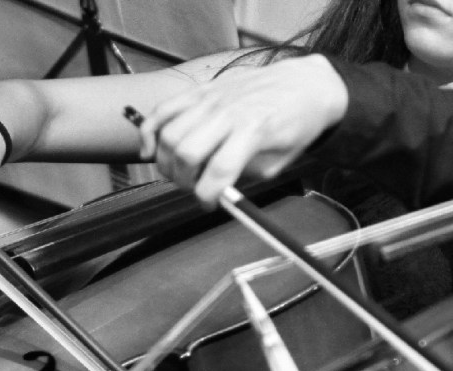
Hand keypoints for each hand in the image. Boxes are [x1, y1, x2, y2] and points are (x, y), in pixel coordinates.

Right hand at [135, 54, 348, 207]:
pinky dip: (149, 132)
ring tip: (180, 173)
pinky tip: (151, 151)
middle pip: (187, 153)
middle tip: (194, 189)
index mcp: (253, 130)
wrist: (304, 84)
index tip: (209, 204)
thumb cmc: (296, 123)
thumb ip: (246, 176)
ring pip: (169, 134)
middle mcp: (227, 112)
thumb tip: (216, 189)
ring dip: (167, 162)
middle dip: (184, 181)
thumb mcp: (280, 160)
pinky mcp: (199, 89)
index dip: (208, 196)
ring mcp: (210, 98)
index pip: (219, 172)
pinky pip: (162, 111)